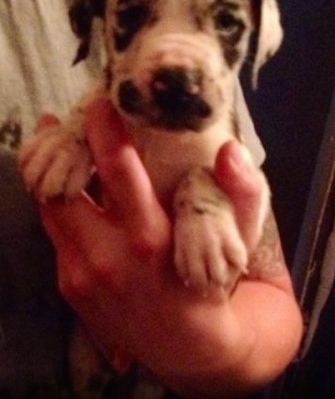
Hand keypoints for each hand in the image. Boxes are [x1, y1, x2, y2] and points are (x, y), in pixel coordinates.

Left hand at [40, 99, 301, 396]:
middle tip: (55, 122)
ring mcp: (83, 275)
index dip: (103, 130)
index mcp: (151, 239)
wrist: (194, 349)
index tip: (98, 102)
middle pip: (63, 190)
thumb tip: (229, 151)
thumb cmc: (218, 284)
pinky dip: (59, 208)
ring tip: (53, 149)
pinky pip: (55, 235)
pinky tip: (70, 194)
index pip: (117, 171)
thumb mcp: (242, 240)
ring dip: (50, 177)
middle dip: (57, 151)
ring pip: (49, 211)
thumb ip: (243, 193)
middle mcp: (108, 257)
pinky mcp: (71, 287)